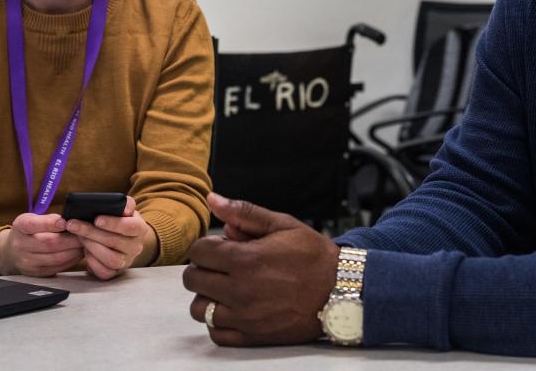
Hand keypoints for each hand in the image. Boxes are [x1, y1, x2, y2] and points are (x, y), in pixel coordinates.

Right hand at [0, 212, 83, 276]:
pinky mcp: (37, 273)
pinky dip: (71, 260)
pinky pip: (58, 267)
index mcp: (20, 226)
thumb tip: (69, 220)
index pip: (32, 224)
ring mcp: (28, 262)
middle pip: (50, 243)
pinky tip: (77, 253)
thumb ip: (48, 219)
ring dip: (74, 251)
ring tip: (84, 243)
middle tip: (85, 234)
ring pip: (57, 258)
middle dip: (71, 239)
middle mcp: (21, 245)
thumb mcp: (32, 219)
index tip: (64, 221)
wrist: (11, 252)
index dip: (49, 223)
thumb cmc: (27, 232)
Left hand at [65, 195, 156, 279]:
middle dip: (91, 233)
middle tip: (74, 225)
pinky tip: (85, 252)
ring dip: (91, 247)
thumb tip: (124, 207)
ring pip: (110, 259)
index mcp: (140, 229)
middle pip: (114, 242)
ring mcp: (126, 261)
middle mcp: (136, 247)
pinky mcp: (116, 272)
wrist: (126, 240)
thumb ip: (125, 204)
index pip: (129, 226)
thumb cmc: (122, 221)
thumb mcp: (126, 209)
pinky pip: (104, 272)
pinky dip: (92, 263)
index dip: (113, 223)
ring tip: (79, 237)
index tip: (96, 220)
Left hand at [182, 192, 339, 345]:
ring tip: (225, 289)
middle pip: (193, 280)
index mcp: (245, 259)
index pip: (198, 252)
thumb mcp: (282, 224)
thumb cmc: (314, 256)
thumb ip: (244, 213)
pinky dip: (217, 322)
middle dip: (202, 269)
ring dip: (207, 297)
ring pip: (200, 309)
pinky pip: (217, 334)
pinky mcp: (253, 336)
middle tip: (221, 267)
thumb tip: (212, 199)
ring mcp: (245, 316)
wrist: (342, 290)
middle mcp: (240, 289)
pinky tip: (231, 309)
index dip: (206, 247)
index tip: (220, 248)